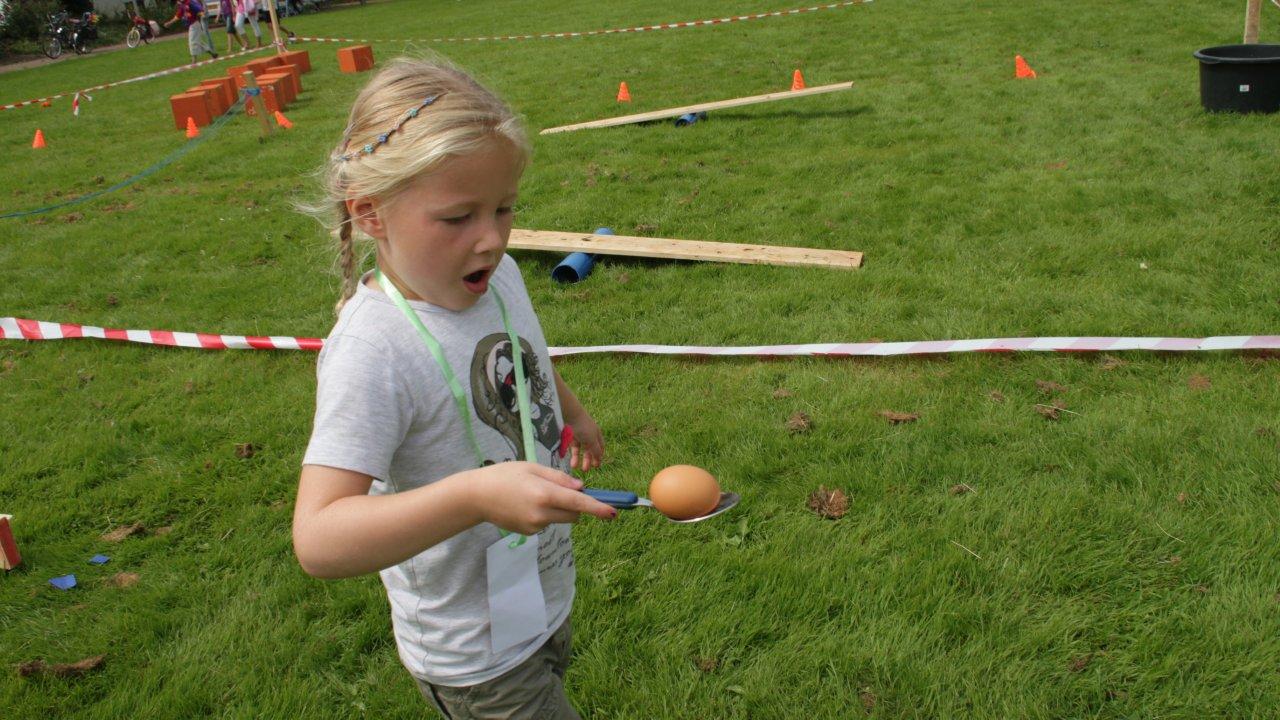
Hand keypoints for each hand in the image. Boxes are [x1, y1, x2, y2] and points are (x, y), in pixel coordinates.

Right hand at [470, 462, 615, 534]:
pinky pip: (547, 523)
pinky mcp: (529, 533)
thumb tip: (582, 488)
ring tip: (535, 495)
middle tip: (564, 491)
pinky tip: (526, 505)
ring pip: (561, 519)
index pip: (579, 503)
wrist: (476, 497)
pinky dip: (545, 515)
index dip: (598, 508)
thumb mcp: (532, 467)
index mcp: (545, 494)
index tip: (614, 513)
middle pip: (574, 514)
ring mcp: (535, 526)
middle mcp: (542, 513)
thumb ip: (560, 478)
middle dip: (577, 505)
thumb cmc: (504, 475)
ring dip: (559, 509)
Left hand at [565, 413, 603, 471]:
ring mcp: (578, 434)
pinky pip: (570, 446)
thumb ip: (596, 450)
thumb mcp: (592, 440)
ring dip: (577, 458)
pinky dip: (570, 452)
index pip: (600, 447)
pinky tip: (568, 458)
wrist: (569, 414)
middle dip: (587, 460)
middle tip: (585, 470)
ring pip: (578, 449)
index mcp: (596, 434)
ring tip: (574, 466)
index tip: (596, 466)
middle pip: (589, 449)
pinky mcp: (568, 434)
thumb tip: (600, 459)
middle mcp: (588, 434)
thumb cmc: (583, 426)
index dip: (599, 456)